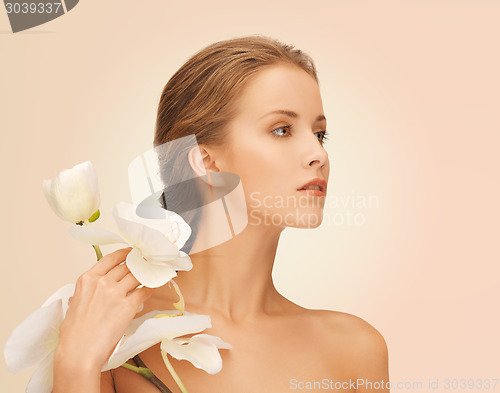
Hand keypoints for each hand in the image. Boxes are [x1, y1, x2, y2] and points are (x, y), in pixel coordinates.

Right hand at [55, 247, 153, 370]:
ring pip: (138, 275)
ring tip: (155, 271)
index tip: (132, 252)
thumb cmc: (74, 334)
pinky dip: (151, 287)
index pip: (110, 259)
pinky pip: (144, 291)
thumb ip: (87, 292)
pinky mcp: (128, 306)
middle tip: (148, 261)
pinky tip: (155, 286)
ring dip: (148, 273)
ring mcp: (116, 293)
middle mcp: (102, 282)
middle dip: (139, 262)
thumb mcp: (75, 304)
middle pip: (126, 266)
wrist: (79, 352)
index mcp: (87, 279)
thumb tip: (93, 292)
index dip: (124, 254)